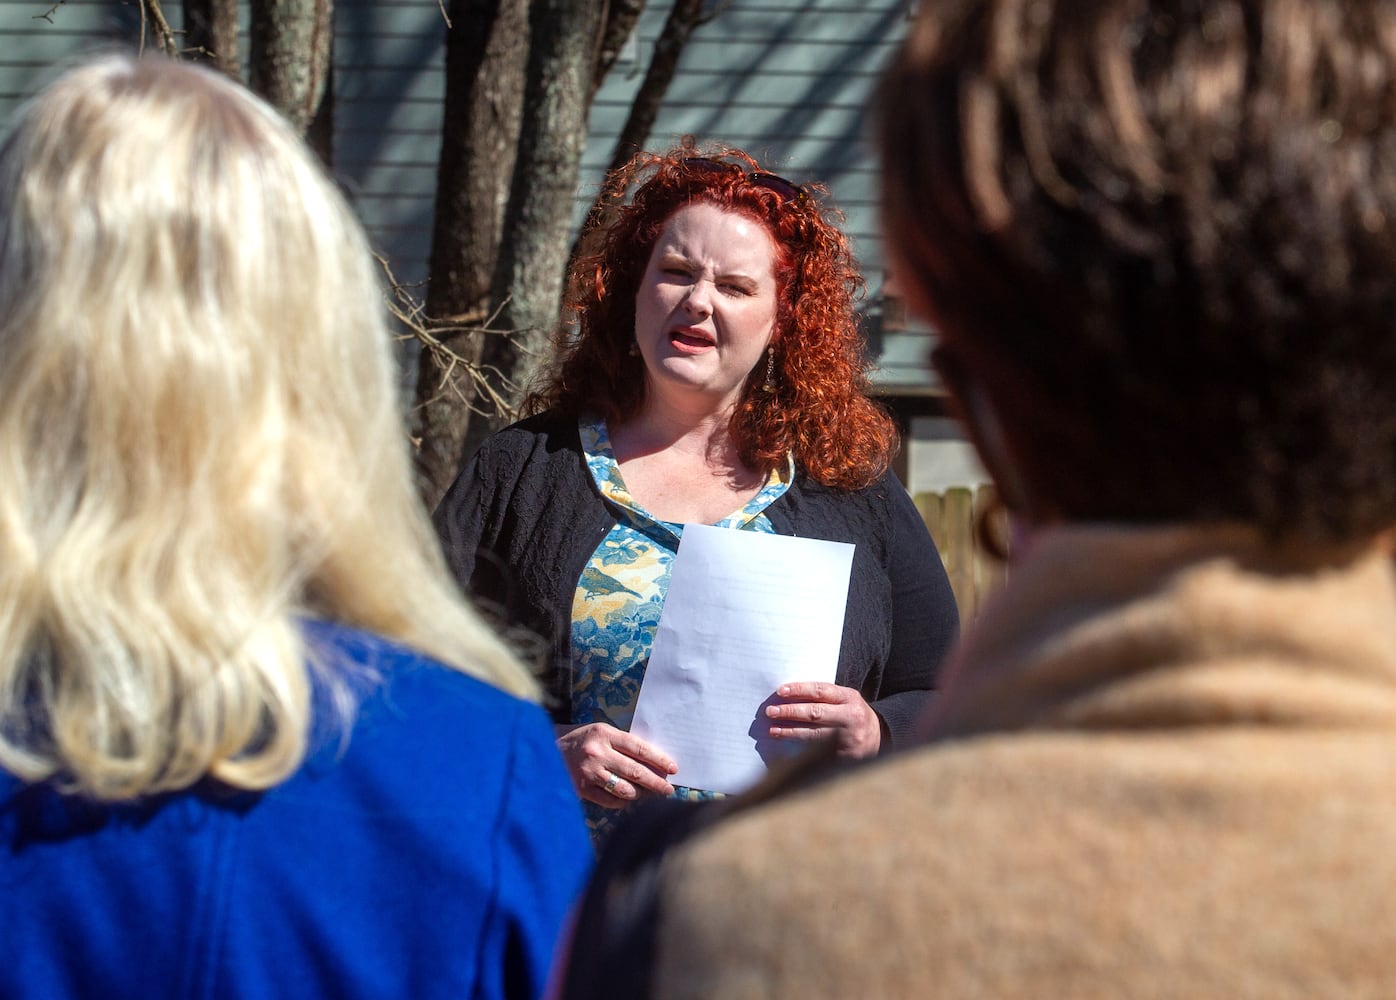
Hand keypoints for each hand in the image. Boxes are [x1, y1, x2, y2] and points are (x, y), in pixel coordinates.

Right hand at [556, 722, 678, 807]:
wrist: (546, 750)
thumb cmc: (580, 740)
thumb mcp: (600, 732)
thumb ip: (622, 744)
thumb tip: (653, 763)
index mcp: (604, 734)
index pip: (639, 748)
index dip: (659, 759)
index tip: (673, 769)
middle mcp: (597, 752)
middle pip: (635, 771)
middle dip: (656, 782)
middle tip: (668, 790)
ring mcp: (589, 772)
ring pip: (624, 789)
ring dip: (641, 794)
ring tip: (649, 795)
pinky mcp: (582, 789)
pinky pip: (610, 800)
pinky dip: (623, 802)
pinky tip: (629, 800)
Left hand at [764, 682, 884, 758]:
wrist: (879, 737)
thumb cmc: (853, 714)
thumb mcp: (845, 700)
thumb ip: (824, 697)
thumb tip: (789, 695)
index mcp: (850, 698)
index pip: (821, 691)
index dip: (800, 690)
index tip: (780, 691)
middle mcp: (851, 717)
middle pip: (815, 713)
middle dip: (790, 712)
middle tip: (771, 711)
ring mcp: (849, 738)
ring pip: (814, 735)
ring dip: (790, 732)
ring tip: (773, 730)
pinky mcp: (846, 756)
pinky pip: (819, 752)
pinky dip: (800, 749)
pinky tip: (786, 747)